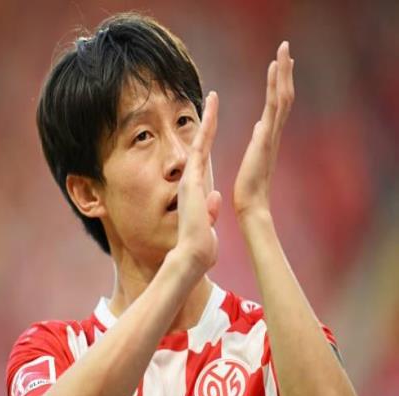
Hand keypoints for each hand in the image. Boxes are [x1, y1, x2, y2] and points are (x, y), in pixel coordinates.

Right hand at [172, 92, 221, 273]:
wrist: (192, 253)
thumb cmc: (199, 244)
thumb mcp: (206, 221)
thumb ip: (209, 208)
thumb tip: (215, 198)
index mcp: (197, 189)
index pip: (204, 160)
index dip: (207, 142)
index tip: (210, 127)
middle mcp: (191, 179)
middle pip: (199, 145)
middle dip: (206, 124)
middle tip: (210, 103)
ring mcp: (189, 176)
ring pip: (199, 140)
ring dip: (207, 119)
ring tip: (213, 99)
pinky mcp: (191, 177)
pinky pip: (199, 146)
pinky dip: (206, 128)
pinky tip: (211, 110)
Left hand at [233, 41, 294, 218]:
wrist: (252, 207)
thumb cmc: (249, 188)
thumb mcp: (253, 159)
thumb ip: (259, 141)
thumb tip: (260, 126)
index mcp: (268, 138)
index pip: (276, 106)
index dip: (278, 84)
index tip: (279, 65)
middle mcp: (273, 135)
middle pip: (283, 97)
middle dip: (284, 72)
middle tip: (286, 48)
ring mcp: (271, 137)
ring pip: (281, 99)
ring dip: (282, 74)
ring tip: (283, 51)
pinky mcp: (265, 142)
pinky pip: (272, 111)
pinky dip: (275, 91)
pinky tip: (275, 74)